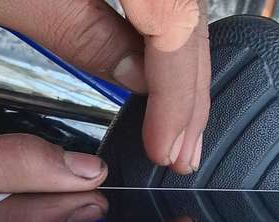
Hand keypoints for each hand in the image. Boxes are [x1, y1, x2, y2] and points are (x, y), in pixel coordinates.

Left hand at [0, 0, 210, 174]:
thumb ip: (89, 37)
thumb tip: (141, 82)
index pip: (175, 24)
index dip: (177, 93)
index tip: (169, 145)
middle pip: (189, 14)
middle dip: (189, 88)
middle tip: (182, 150)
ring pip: (181, 6)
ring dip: (181, 66)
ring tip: (178, 124)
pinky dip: (164, 34)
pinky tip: (160, 70)